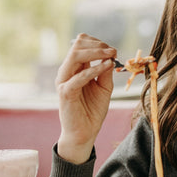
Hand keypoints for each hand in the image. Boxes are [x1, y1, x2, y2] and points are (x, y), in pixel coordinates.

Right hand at [55, 33, 117, 163]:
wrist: (84, 133)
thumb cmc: (92, 111)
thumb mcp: (104, 87)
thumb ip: (105, 71)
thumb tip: (111, 55)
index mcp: (74, 69)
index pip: (80, 45)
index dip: (97, 43)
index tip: (113, 50)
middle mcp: (67, 72)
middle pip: (77, 46)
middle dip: (97, 45)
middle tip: (113, 50)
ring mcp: (64, 81)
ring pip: (75, 56)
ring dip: (95, 52)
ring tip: (111, 55)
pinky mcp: (65, 92)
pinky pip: (79, 76)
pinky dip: (94, 69)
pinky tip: (106, 66)